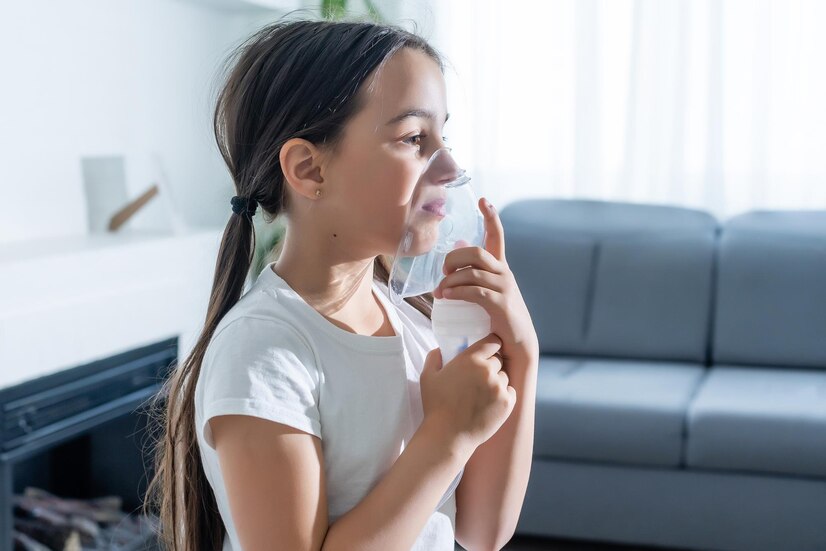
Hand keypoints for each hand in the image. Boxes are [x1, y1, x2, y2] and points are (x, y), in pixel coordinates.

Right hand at [420, 334, 516, 452]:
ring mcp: (499, 387)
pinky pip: (511, 391)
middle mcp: (488, 370)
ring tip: (482, 393)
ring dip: (497, 380)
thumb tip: (439, 350)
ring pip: (505, 376)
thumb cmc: (436, 406)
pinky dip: (504, 395)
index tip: (488, 350)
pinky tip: (490, 402)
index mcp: (471, 359)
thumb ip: (433, 358)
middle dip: (491, 364)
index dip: (491, 345)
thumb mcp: (427, 377)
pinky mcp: (507, 403)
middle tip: (480, 376)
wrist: (448, 435)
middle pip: (499, 359)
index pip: (493, 341)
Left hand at [433, 197, 539, 368]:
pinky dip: (457, 292)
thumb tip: (451, 264)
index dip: (491, 217)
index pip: (497, 236)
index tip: (483, 200)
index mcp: (501, 269)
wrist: (516, 347)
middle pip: (476, 252)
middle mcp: (505, 274)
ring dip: (450, 280)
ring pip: (472, 273)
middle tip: (442, 271)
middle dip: (454, 257)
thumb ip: (474, 279)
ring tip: (439, 292)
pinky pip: (475, 291)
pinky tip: (446, 297)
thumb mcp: (488, 295)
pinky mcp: (501, 305)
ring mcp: (505, 289)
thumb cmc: (498, 321)